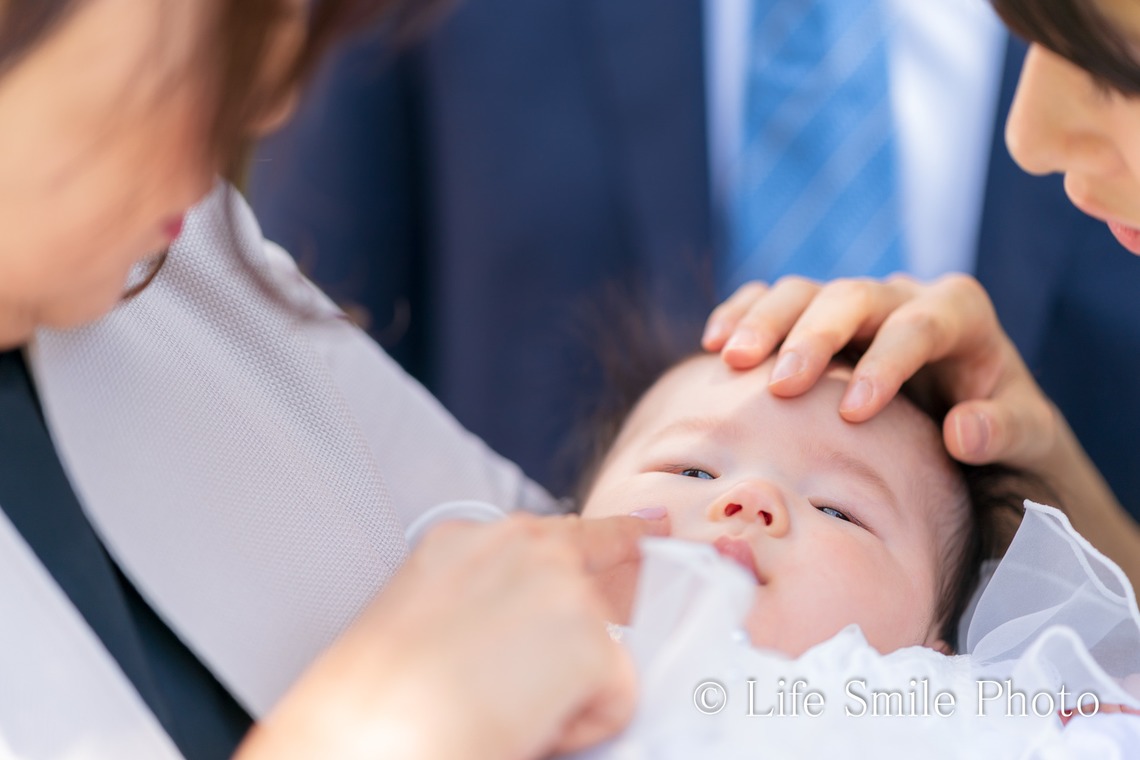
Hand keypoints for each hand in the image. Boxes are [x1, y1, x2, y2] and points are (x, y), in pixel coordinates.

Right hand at [236, 511, 668, 759]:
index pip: (555, 529)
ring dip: (568, 686)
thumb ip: (480, 597)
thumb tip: (524, 631)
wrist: (365, 734)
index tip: (647, 527)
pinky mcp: (590, 641)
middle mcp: (519, 547)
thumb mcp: (419, 616)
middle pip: (606, 561)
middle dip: (600, 612)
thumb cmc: (372, 697)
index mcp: (463, 540)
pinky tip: (526, 726)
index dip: (608, 535)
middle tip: (578, 638)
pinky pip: (616, 696)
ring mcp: (560, 587)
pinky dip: (581, 725)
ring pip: (602, 645)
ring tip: (502, 708)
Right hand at [701, 275, 1139, 586]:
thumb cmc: (998, 424)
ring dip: (764, 322)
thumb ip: (1004, 431)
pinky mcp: (814, 315)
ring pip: (803, 290)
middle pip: (851, 295)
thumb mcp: (1026, 435)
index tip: (854, 412)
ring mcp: (853, 302)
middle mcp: (901, 295)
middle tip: (781, 386)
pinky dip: (742, 313)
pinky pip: (771, 297)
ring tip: (732, 362)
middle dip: (814, 337)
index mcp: (959, 312)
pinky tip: (713, 343)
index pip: (919, 324)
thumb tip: (963, 433)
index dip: (886, 363)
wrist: (969, 410)